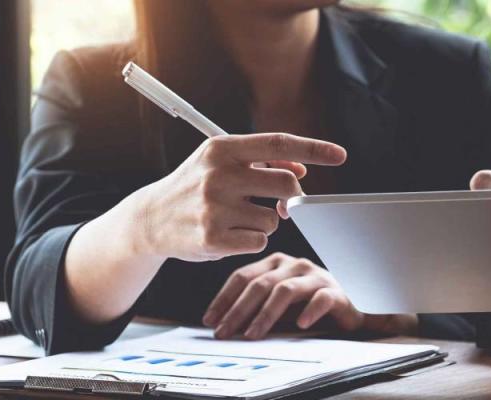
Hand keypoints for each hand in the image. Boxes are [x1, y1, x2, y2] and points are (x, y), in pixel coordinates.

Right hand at [132, 133, 345, 261]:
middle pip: (286, 185)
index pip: (278, 144)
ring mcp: (214, 207)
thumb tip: (301, 168)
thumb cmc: (194, 186)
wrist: (150, 219)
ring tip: (238, 218)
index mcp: (221, 149)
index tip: (340, 155)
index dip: (313, 149)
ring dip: (266, 221)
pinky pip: (259, 241)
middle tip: (279, 203)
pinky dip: (252, 240)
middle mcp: (218, 175)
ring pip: (274, 218)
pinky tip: (229, 234)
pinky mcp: (213, 238)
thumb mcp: (221, 163)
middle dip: (291, 197)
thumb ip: (261, 162)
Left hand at [202, 253, 417, 339]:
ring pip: (285, 291)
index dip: (223, 298)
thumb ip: (254, 308)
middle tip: (225, 332)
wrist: (351, 309)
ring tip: (252, 334)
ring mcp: (316, 276)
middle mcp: (294, 265)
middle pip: (260, 284)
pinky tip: (299, 325)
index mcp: (276, 263)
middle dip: (238, 310)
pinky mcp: (337, 291)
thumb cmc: (307, 306)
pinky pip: (321, 298)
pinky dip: (309, 311)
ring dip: (265, 315)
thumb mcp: (276, 306)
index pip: (243, 276)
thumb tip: (221, 324)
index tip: (210, 320)